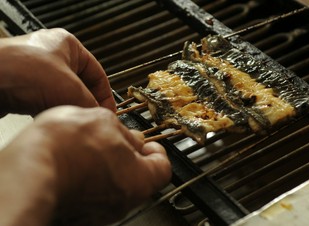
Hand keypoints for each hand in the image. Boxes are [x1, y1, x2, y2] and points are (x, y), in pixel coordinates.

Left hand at [0, 28, 115, 115]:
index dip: (105, 95)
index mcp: (67, 45)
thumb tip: (100, 117)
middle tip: (89, 118)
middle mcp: (50, 55)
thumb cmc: (20, 71)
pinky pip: (44, 101)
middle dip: (83, 103)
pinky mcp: (21, 86)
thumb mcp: (70, 89)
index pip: (97, 73)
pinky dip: (49, 110)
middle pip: (79, 85)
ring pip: (61, 95)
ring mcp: (34, 70)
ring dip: (66, 108)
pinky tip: (50, 117)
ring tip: (68, 118)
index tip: (108, 112)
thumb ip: (91, 104)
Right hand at [0, 106, 170, 224]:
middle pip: (138, 175)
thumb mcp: (104, 122)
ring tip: (90, 147)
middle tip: (115, 140)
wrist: (29, 172)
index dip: (157, 151)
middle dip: (129, 155)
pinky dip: (90, 176)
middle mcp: (124, 200)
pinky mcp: (80, 212)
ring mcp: (101, 210)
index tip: (148, 142)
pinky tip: (76, 161)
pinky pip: (93, 191)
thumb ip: (125, 132)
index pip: (163, 168)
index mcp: (139, 179)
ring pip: (114, 183)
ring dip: (107, 164)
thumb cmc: (67, 148)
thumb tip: (131, 138)